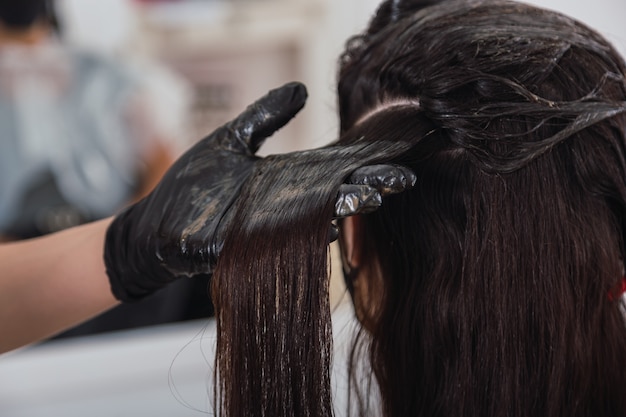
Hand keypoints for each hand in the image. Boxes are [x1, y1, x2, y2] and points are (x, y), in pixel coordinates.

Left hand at [104, 82, 415, 301]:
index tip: (394, 153)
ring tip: (373, 197)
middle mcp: (287, 203)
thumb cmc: (191, 184)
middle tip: (401, 179)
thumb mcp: (232, 139)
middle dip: (369, 187)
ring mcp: (272, 226)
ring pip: (318, 218)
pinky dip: (310, 234)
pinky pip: (287, 240)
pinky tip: (332, 223)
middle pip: (335, 193)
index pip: (333, 169)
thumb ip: (266, 116)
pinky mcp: (252, 245)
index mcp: (287, 179)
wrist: (156, 224)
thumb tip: (301, 88)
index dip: (363, 163)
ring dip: (346, 210)